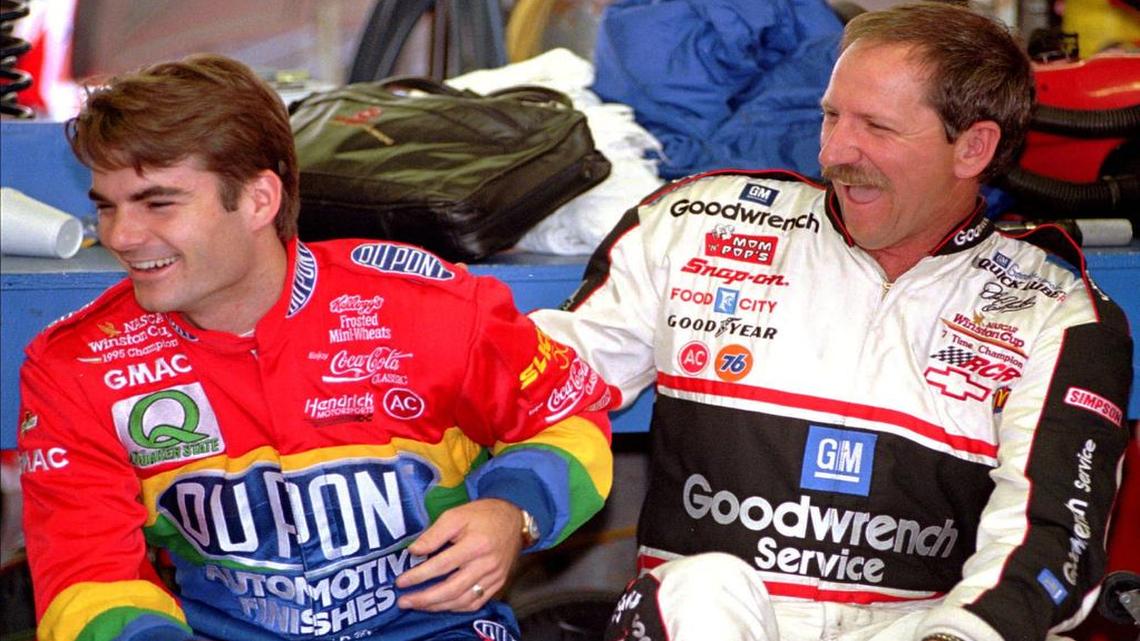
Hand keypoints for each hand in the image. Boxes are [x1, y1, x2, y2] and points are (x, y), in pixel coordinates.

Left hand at [395, 498, 524, 611]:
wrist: (513, 519)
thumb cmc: (482, 515)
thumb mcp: (456, 515)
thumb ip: (434, 534)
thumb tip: (414, 551)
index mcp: (476, 545)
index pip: (442, 565)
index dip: (419, 576)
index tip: (401, 582)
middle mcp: (486, 564)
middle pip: (452, 589)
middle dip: (425, 599)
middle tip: (404, 601)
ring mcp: (494, 577)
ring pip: (463, 600)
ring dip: (438, 606)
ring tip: (418, 605)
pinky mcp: (498, 583)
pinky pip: (475, 603)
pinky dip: (456, 607)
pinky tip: (441, 605)